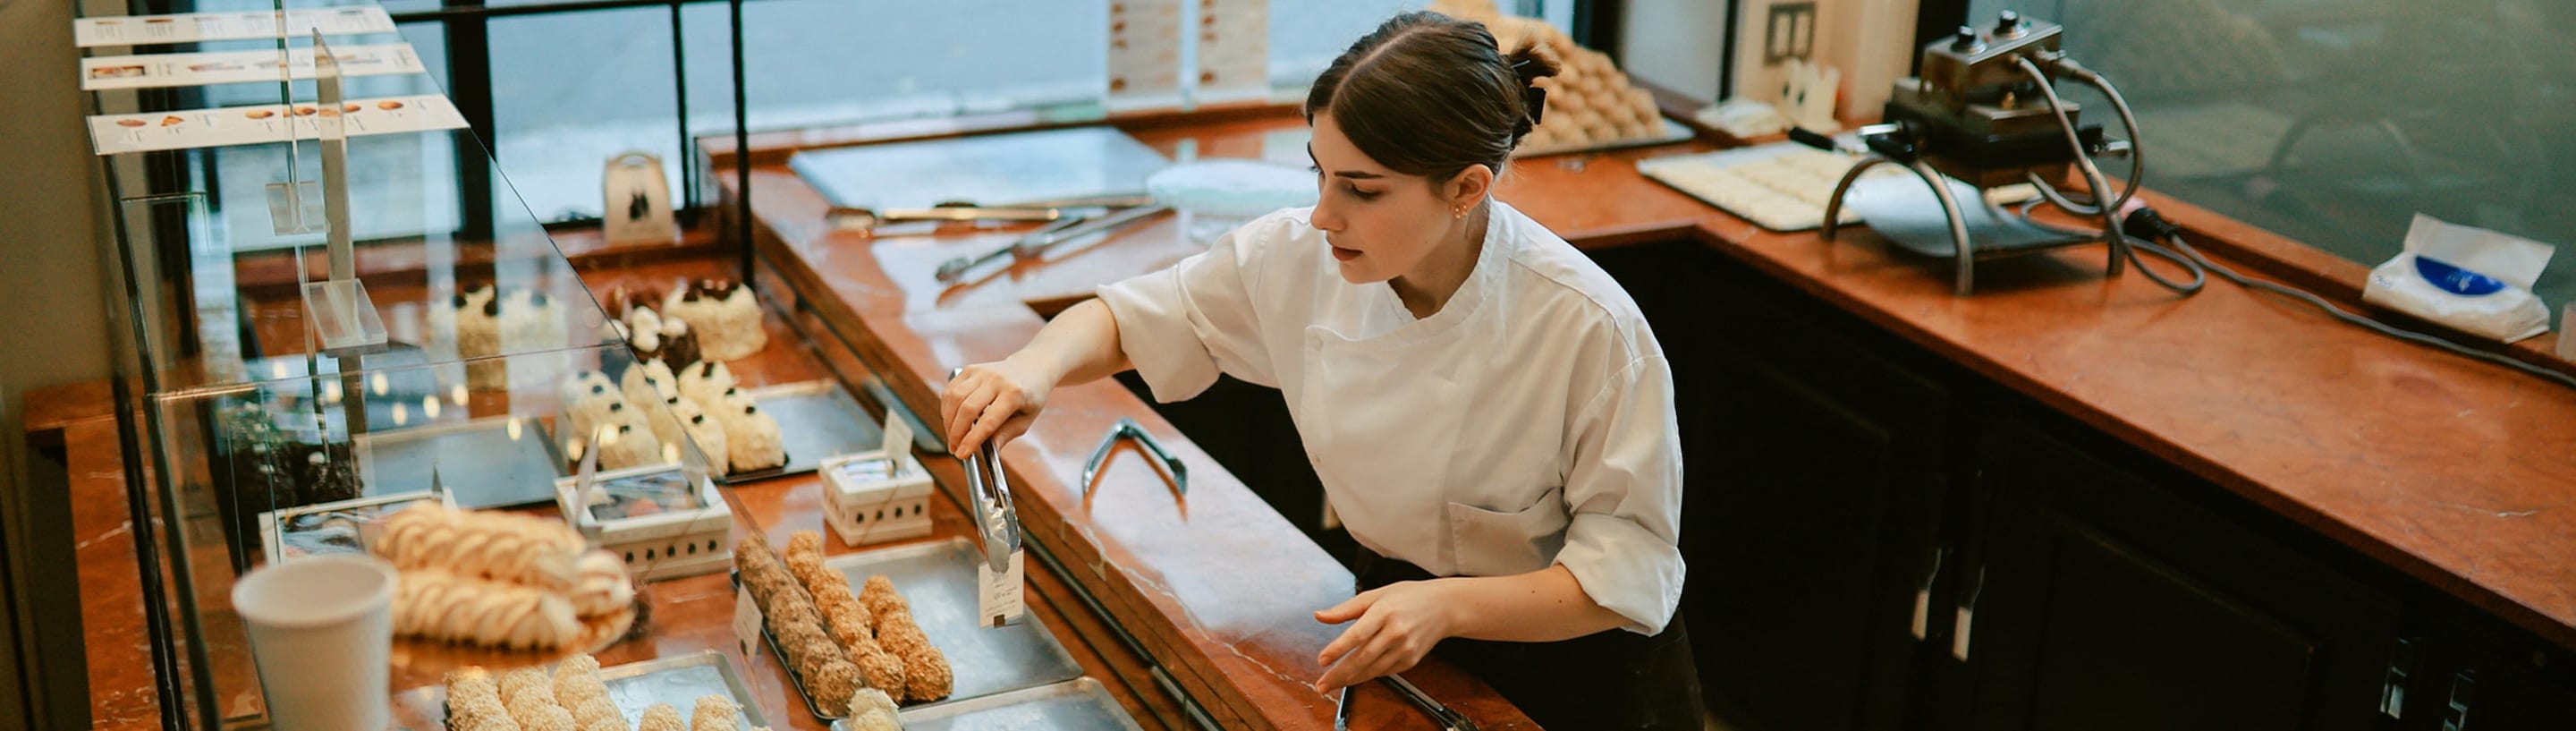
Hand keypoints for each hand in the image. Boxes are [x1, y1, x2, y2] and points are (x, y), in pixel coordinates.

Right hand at [940, 359, 1051, 454]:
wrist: (1031, 367)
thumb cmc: (1031, 396)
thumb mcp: (1026, 419)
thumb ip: (1006, 434)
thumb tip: (989, 451)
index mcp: (1014, 393)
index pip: (988, 421)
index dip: (972, 440)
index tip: (962, 454)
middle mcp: (996, 379)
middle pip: (967, 409)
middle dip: (957, 433)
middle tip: (955, 449)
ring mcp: (981, 372)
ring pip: (954, 398)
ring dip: (948, 421)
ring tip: (953, 436)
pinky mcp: (970, 369)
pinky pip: (950, 390)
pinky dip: (947, 408)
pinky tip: (951, 420)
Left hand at [1312, 580, 1457, 693]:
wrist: (1443, 608)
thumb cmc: (1408, 597)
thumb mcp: (1375, 595)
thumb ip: (1346, 609)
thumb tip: (1320, 616)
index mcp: (1385, 612)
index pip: (1358, 634)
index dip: (1338, 649)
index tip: (1322, 660)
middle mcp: (1396, 632)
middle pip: (1363, 658)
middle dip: (1340, 674)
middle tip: (1322, 684)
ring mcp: (1405, 649)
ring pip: (1373, 669)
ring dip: (1351, 679)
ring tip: (1332, 684)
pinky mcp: (1410, 660)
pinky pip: (1384, 671)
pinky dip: (1367, 675)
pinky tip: (1354, 677)